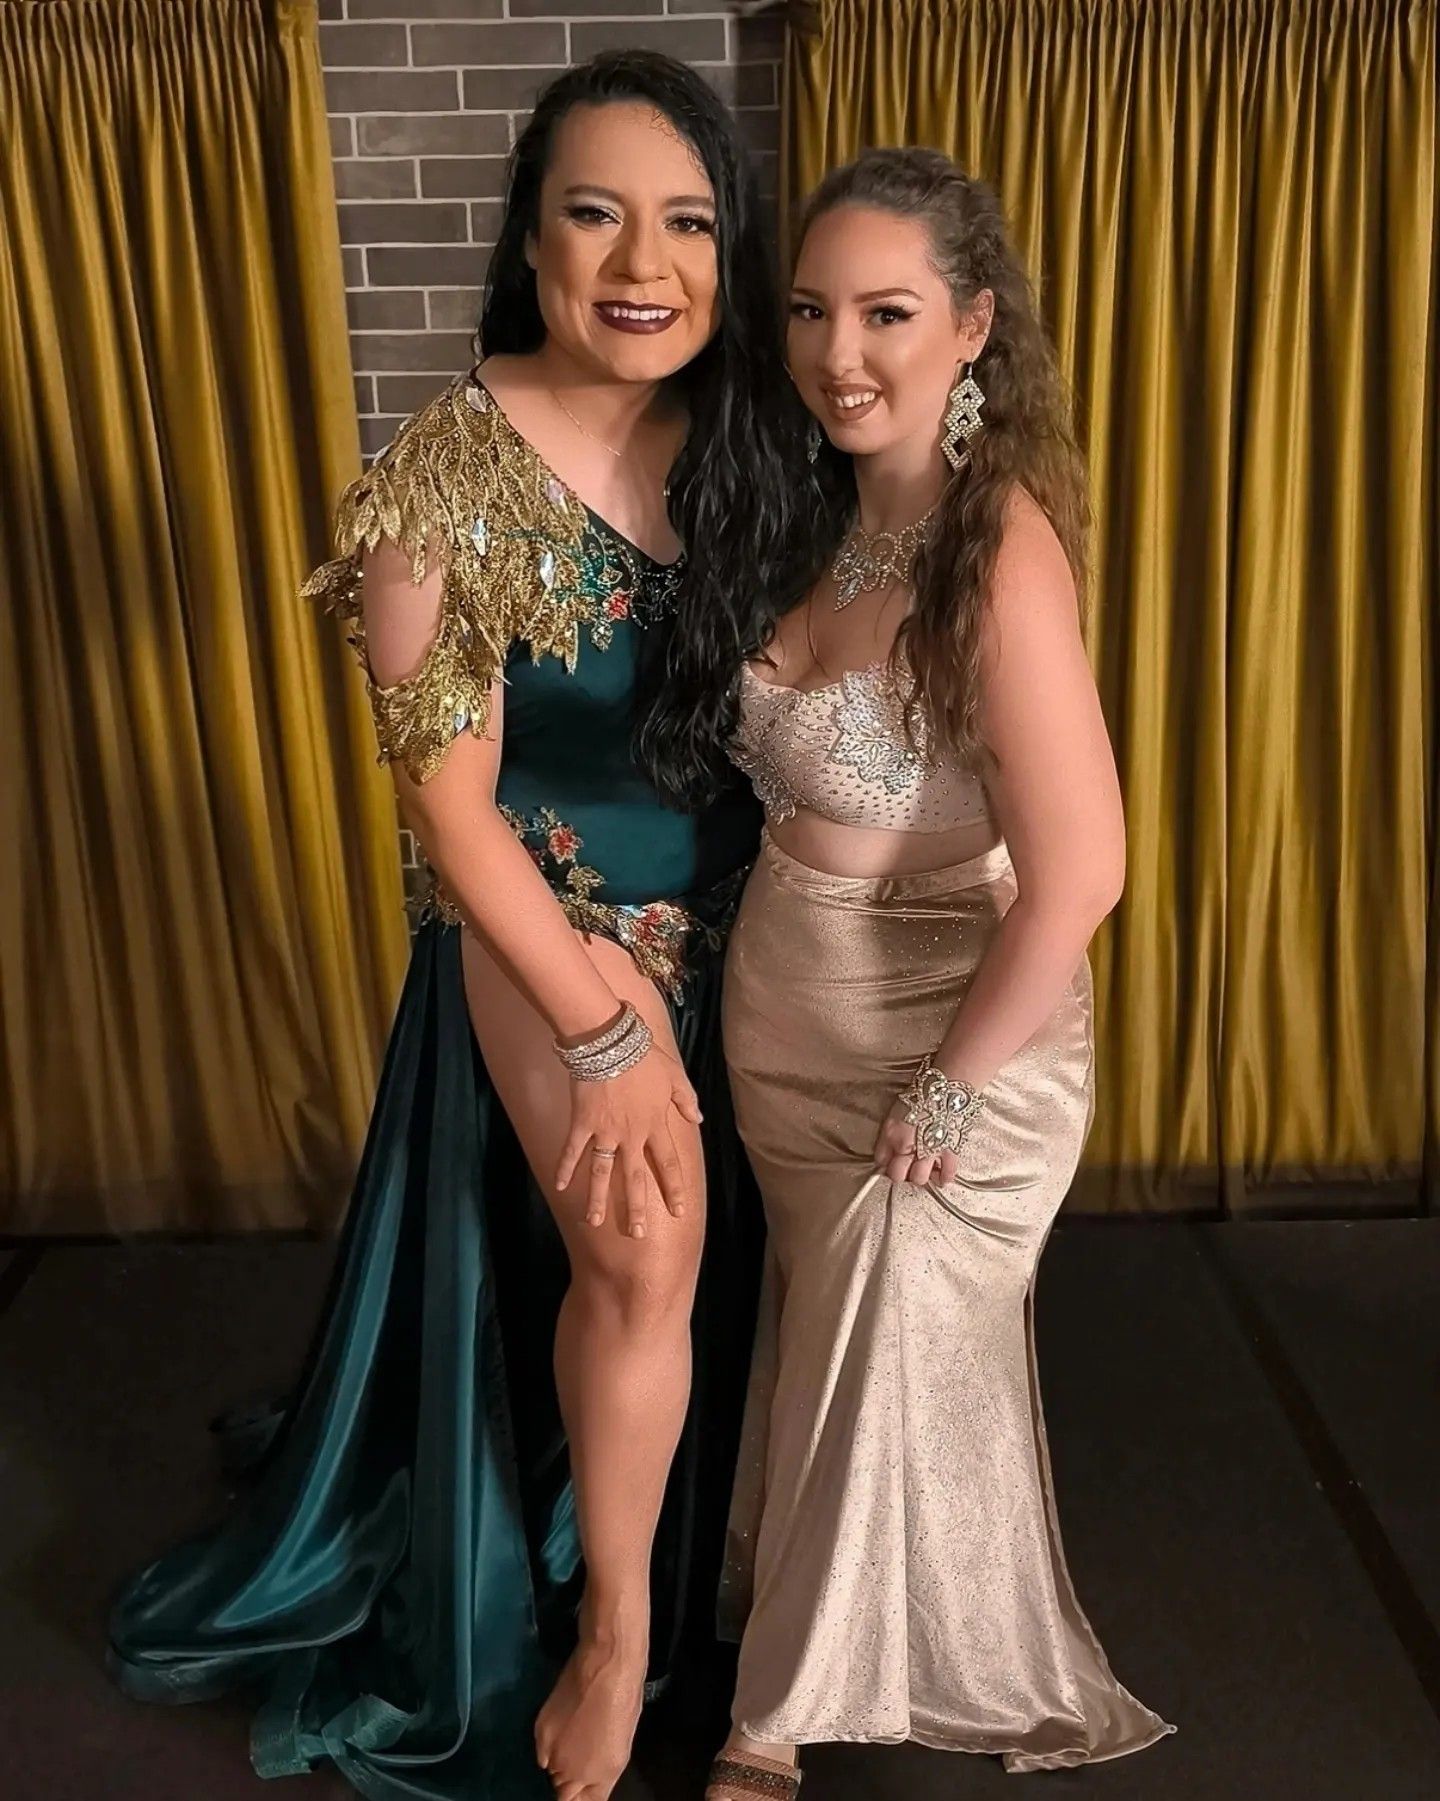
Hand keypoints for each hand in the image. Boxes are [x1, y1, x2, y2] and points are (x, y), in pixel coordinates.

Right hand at [555, 1045, 701, 1238]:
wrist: (610, 1042)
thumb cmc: (644, 1056)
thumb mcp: (674, 1075)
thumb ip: (686, 1098)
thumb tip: (698, 1117)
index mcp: (655, 1125)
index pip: (668, 1164)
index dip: (673, 1188)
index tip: (678, 1210)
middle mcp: (631, 1135)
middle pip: (634, 1178)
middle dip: (635, 1207)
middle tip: (635, 1234)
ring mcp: (605, 1131)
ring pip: (602, 1172)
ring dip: (598, 1199)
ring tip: (594, 1222)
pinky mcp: (582, 1123)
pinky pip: (573, 1150)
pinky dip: (565, 1168)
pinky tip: (560, 1189)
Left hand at [871, 1100, 959, 1190]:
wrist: (948, 1086)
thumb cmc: (923, 1093)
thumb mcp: (896, 1110)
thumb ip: (890, 1133)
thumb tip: (887, 1151)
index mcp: (892, 1132)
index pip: (881, 1160)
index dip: (885, 1163)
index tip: (890, 1161)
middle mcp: (908, 1145)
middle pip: (897, 1175)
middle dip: (900, 1173)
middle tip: (905, 1167)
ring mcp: (929, 1150)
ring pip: (919, 1178)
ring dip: (920, 1175)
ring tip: (923, 1168)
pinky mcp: (950, 1151)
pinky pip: (946, 1174)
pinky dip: (944, 1177)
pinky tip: (941, 1174)